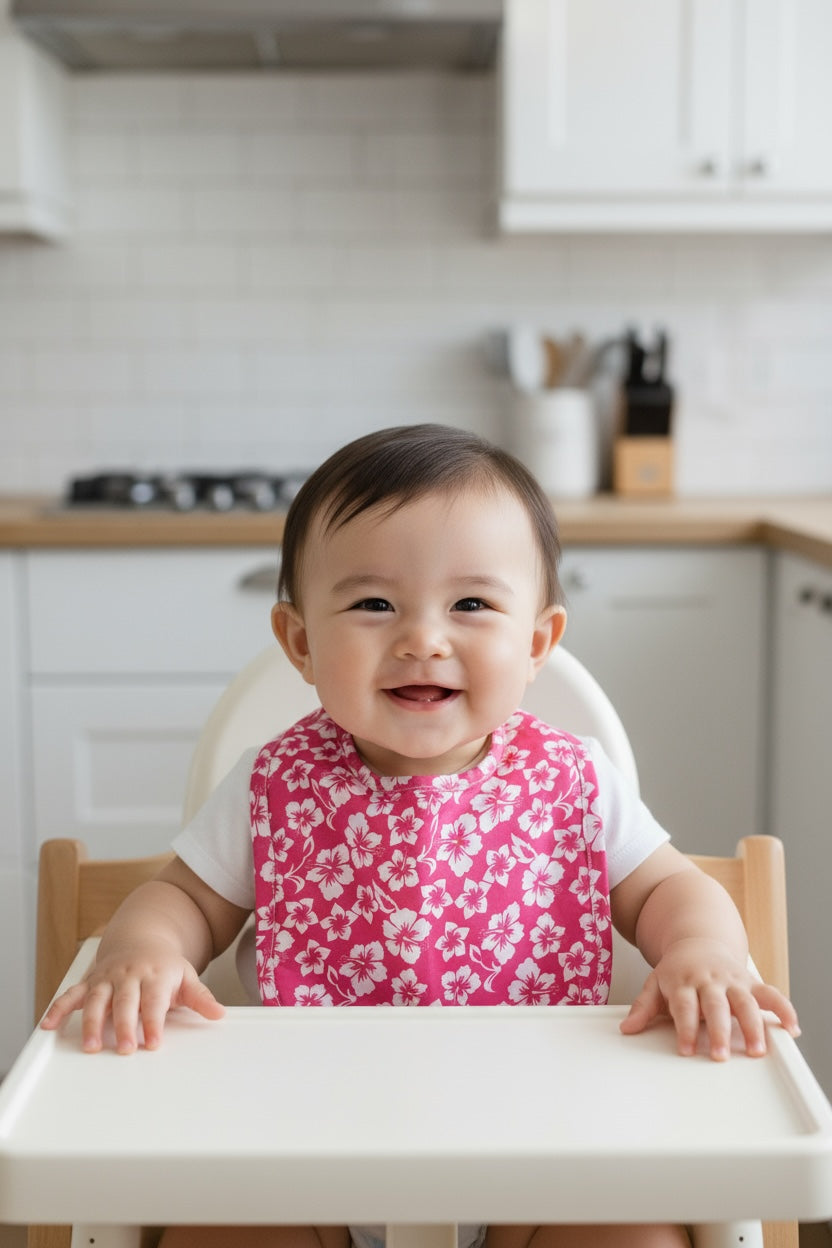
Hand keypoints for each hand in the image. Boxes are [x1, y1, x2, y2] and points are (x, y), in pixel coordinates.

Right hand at [40, 946, 224, 1054]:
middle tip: (126, 1049)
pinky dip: (59, 1008)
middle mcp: (129, 975)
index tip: (154, 1044)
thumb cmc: (165, 966)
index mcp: (155, 974)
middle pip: (126, 1002)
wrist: (142, 938)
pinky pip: (72, 994)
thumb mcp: (187, 977)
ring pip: (97, 1000)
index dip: (153, 1023)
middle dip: (125, 1026)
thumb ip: (201, 998)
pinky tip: (49, 1025)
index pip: (154, 1001)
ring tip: (92, 1046)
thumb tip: (220, 1014)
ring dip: (93, 1023)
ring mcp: (107, 978)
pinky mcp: (91, 982)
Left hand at [619, 936, 800, 1060]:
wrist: (698, 941)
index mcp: (683, 981)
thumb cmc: (677, 970)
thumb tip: (627, 1029)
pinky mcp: (750, 982)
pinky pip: (770, 993)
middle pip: (715, 1006)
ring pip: (744, 1002)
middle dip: (718, 1030)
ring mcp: (731, 980)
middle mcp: (709, 980)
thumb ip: (644, 1008)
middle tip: (719, 1055)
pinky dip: (783, 1009)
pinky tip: (791, 1028)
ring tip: (756, 1050)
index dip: (685, 1028)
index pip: (684, 1007)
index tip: (686, 1050)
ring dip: (752, 1026)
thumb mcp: (655, 983)